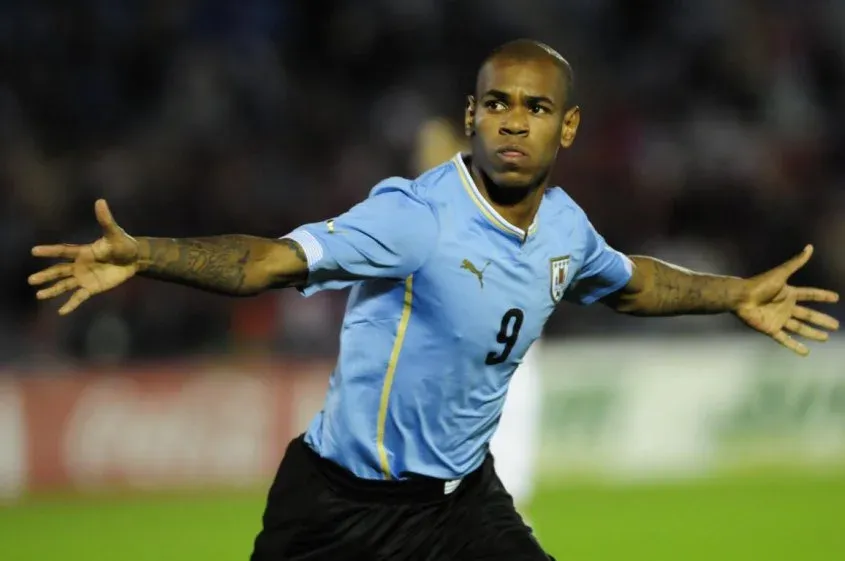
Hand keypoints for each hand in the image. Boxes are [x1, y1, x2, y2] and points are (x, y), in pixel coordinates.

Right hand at [28, 199, 139, 314]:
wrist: (134, 259)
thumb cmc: (123, 244)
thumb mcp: (115, 233)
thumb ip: (106, 220)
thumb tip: (100, 201)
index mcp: (83, 251)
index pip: (63, 251)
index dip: (50, 251)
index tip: (34, 251)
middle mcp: (79, 265)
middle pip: (59, 271)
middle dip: (46, 276)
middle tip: (31, 280)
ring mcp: (84, 277)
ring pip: (64, 285)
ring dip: (52, 290)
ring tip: (39, 295)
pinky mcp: (92, 288)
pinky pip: (79, 297)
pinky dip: (71, 304)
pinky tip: (61, 311)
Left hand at [735, 245, 839, 355]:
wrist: (740, 297)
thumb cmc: (759, 284)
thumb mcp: (780, 274)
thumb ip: (795, 262)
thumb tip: (810, 247)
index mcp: (789, 293)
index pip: (810, 294)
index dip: (822, 296)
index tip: (835, 298)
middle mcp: (785, 307)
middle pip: (808, 315)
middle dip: (822, 320)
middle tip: (836, 326)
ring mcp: (779, 319)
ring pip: (800, 328)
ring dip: (813, 333)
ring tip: (825, 338)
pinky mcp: (771, 329)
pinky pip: (785, 339)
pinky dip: (795, 346)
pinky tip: (805, 352)